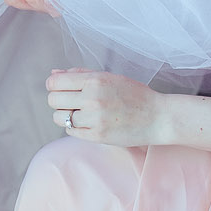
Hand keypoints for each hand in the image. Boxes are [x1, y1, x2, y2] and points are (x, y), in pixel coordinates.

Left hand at [47, 68, 165, 146]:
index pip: (54, 82)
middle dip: (58, 100)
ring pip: (59, 118)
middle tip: (71, 101)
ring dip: (65, 115)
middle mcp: (92, 98)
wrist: (158, 117)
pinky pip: (71, 131)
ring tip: (79, 113)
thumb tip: (53, 74)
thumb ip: (79, 73)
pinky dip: (75, 127)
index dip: (53, 85)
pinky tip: (88, 123)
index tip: (60, 88)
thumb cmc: (133, 94)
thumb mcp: (108, 76)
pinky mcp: (98, 137)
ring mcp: (94, 119)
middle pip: (53, 100)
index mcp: (94, 80)